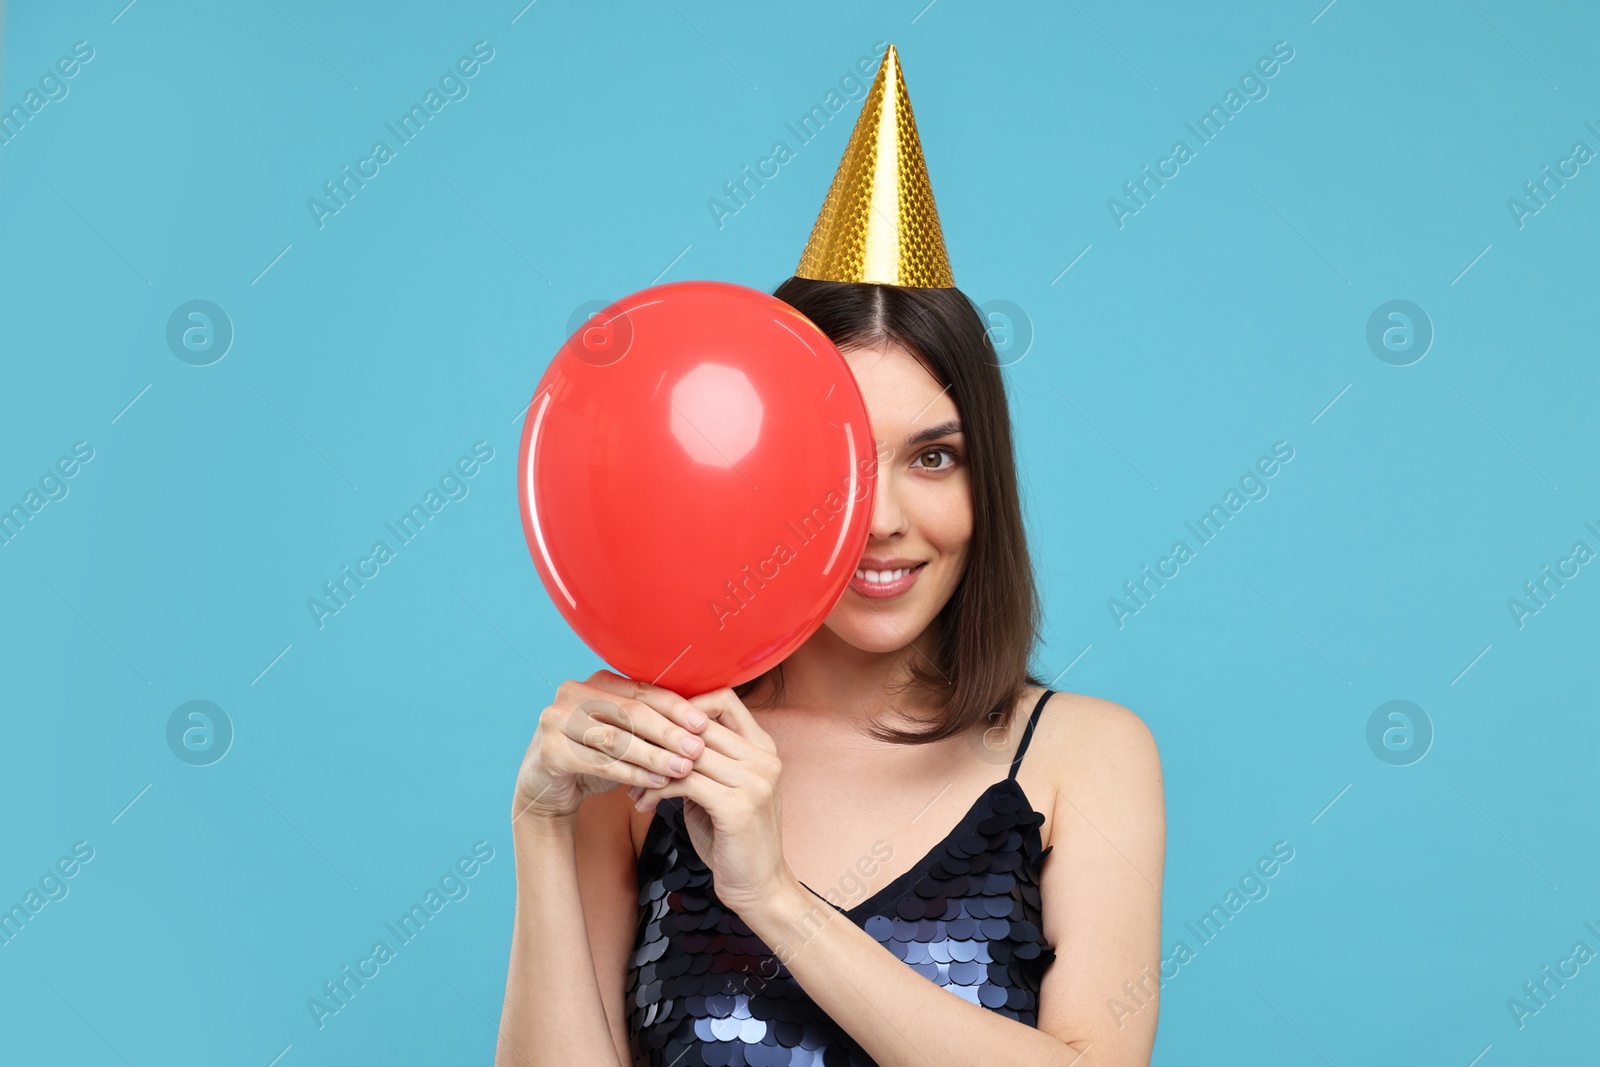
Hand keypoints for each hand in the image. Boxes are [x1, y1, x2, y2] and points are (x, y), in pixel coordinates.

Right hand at [512, 670, 709, 824]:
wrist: (547, 785)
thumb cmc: (594, 755)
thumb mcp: (623, 734)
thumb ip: (650, 725)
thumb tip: (700, 726)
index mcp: (596, 682)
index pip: (642, 691)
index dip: (675, 707)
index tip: (703, 724)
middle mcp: (573, 693)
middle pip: (630, 712)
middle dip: (668, 732)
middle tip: (697, 749)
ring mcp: (556, 720)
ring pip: (616, 739)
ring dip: (654, 755)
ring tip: (682, 768)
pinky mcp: (551, 751)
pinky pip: (600, 763)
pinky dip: (632, 773)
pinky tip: (656, 781)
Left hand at [627, 686, 794, 916]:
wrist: (759, 887)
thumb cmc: (733, 839)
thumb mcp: (721, 790)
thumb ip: (704, 761)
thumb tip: (660, 734)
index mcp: (763, 748)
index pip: (723, 700)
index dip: (684, 705)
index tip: (654, 727)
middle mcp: (763, 758)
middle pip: (698, 724)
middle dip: (655, 736)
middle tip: (625, 751)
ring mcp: (754, 781)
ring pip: (686, 753)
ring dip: (650, 767)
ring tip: (629, 785)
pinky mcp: (738, 806)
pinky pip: (684, 781)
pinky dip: (656, 789)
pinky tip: (642, 804)